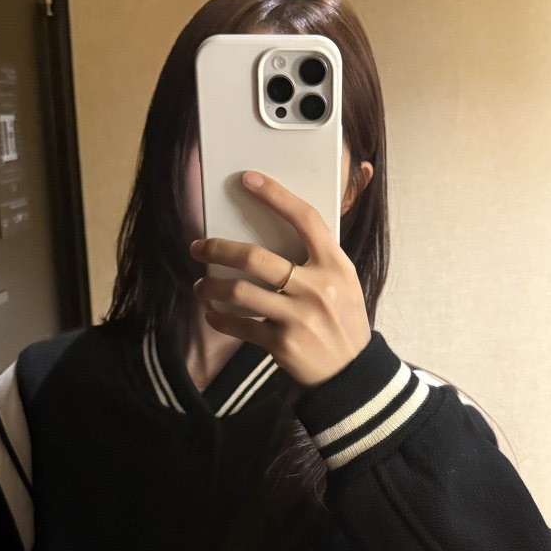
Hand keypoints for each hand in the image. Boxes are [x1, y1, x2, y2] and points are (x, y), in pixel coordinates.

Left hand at [189, 170, 371, 387]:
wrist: (352, 371)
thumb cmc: (343, 320)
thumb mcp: (344, 281)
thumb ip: (318, 257)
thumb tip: (276, 229)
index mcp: (334, 265)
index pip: (305, 219)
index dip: (276, 195)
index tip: (248, 180)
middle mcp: (316, 288)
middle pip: (256, 258)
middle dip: (218, 248)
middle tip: (198, 246)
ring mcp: (298, 317)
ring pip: (239, 292)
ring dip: (210, 286)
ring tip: (200, 285)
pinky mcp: (282, 344)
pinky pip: (239, 326)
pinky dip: (220, 319)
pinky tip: (212, 314)